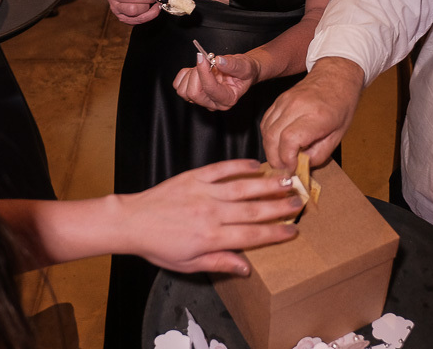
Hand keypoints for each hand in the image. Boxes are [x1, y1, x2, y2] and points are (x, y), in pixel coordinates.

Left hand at [118, 159, 300, 274]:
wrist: (132, 221)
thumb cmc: (159, 247)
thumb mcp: (189, 264)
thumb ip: (219, 262)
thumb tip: (247, 268)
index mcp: (212, 238)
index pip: (252, 236)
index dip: (276, 233)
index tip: (294, 230)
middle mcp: (212, 214)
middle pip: (254, 210)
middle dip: (280, 206)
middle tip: (300, 202)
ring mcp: (204, 192)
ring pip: (243, 187)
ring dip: (268, 184)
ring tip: (288, 179)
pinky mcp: (194, 177)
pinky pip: (221, 169)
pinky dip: (240, 166)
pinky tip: (256, 165)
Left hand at [173, 52, 260, 110]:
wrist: (241, 72)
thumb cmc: (244, 72)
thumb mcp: (244, 66)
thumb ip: (233, 65)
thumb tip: (218, 60)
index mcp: (228, 99)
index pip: (210, 89)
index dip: (204, 72)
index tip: (202, 57)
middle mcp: (213, 103)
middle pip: (193, 93)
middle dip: (196, 73)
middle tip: (206, 62)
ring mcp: (202, 100)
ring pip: (183, 91)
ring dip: (191, 74)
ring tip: (203, 67)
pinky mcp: (192, 94)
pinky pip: (178, 86)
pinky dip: (184, 75)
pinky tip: (196, 70)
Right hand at [261, 57, 364, 169]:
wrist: (336, 76)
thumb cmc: (341, 104)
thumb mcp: (338, 135)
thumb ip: (319, 154)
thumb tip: (301, 166)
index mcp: (316, 115)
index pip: (290, 140)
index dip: (287, 159)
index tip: (293, 168)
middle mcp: (297, 106)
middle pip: (272, 137)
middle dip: (275, 159)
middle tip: (285, 168)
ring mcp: (284, 101)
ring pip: (266, 131)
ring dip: (270, 149)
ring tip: (282, 158)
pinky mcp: (278, 100)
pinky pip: (266, 122)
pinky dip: (268, 137)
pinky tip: (278, 143)